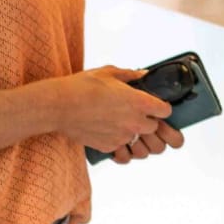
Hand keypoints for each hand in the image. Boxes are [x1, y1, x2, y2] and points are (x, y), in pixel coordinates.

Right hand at [53, 67, 172, 153]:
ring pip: (140, 142)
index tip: (154, 105)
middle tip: (136, 115)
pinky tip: (110, 134)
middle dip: (149, 122)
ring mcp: (121, 137)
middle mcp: (134, 122)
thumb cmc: (82, 87)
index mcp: (139, 102)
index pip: (165, 111)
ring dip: (136, 136)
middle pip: (155, 128)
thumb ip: (131, 75)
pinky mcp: (108, 147)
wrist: (58, 106)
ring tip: (124, 127)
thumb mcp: (109, 73)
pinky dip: (119, 145)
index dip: (161, 107)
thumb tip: (143, 74)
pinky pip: (122, 151)